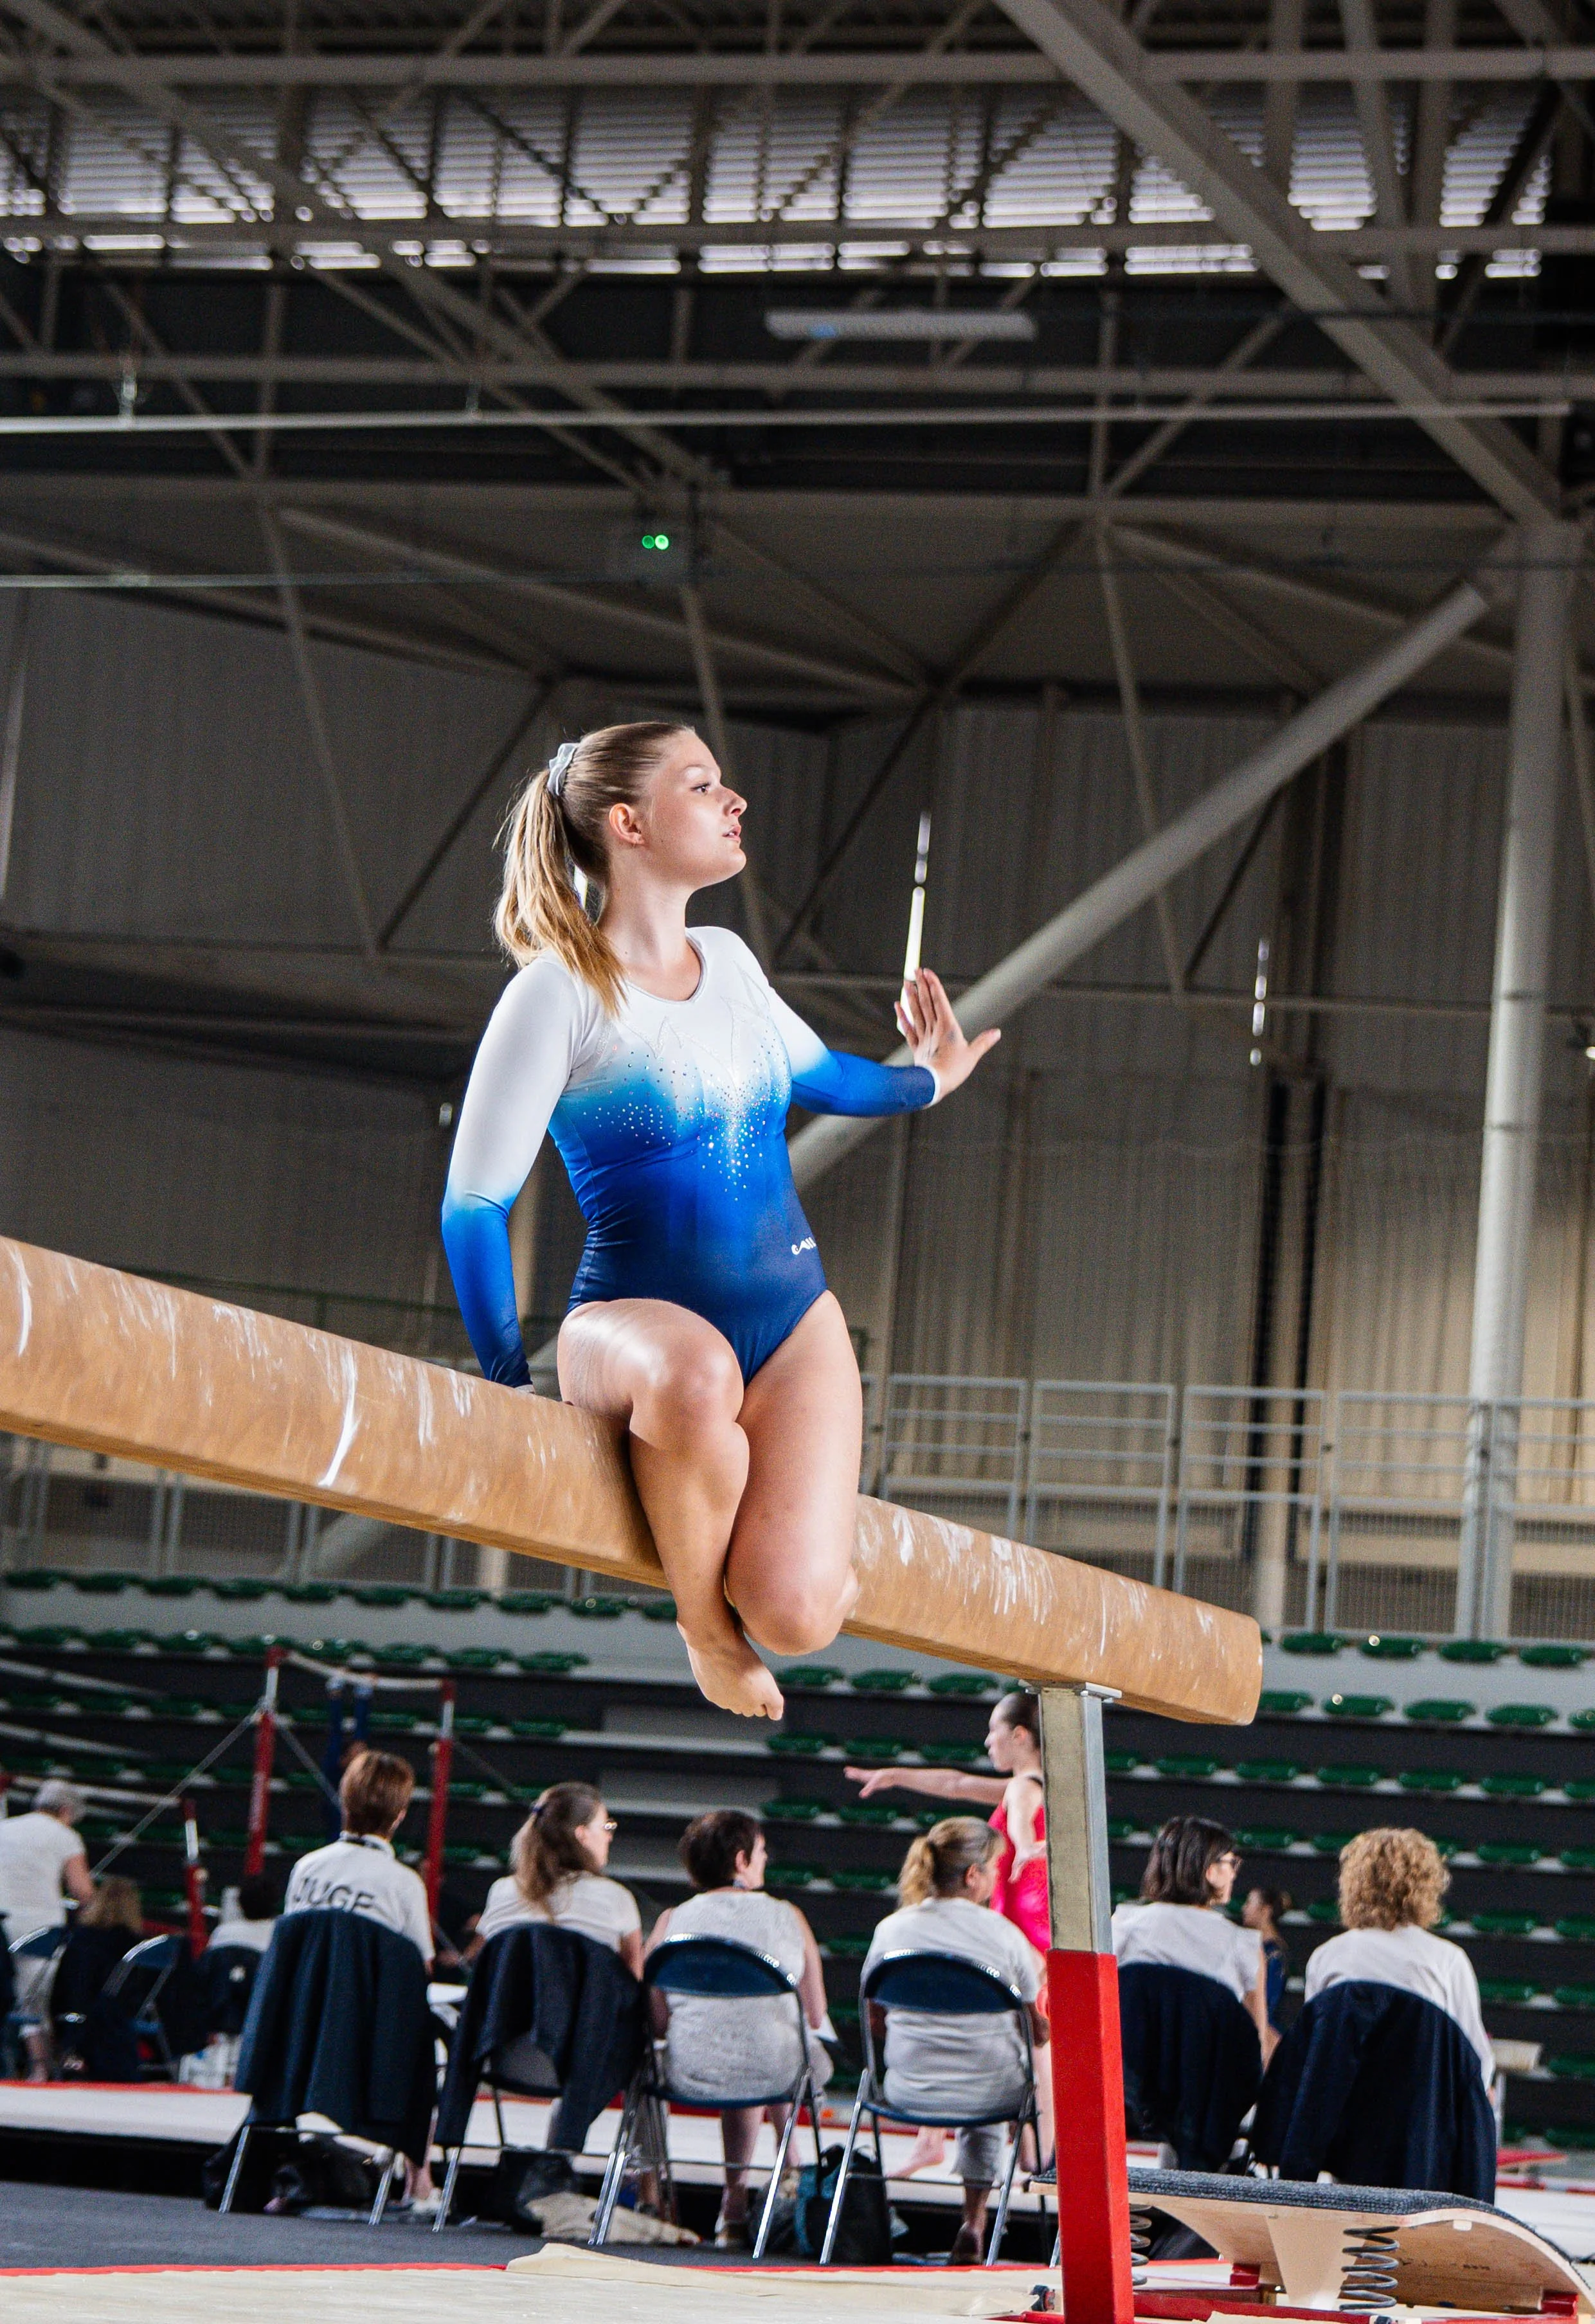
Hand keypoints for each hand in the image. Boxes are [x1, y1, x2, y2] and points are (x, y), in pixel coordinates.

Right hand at [844, 1766, 898, 1796]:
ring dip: (858, 1777)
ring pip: (863, 1778)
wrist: (892, 1776)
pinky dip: (865, 1784)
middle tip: (846, 1771)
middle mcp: (868, 1776)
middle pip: (859, 1774)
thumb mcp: (874, 1784)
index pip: (857, 1773)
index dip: (852, 1771)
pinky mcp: (877, 1784)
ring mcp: (873, 1780)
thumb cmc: (883, 1778)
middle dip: (853, 1773)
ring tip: (853, 1776)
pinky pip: (869, 1784)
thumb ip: (867, 1790)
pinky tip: (865, 1786)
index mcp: (866, 1775)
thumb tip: (861, 1795)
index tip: (845, 1769)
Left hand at [895, 968, 999, 1098]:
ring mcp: (923, 1037)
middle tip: (915, 970)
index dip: (933, 985)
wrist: (933, 1084)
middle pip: (926, 1003)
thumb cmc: (954, 1071)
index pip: (940, 1001)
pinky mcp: (916, 1047)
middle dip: (921, 985)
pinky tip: (898, 1006)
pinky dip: (903, 1017)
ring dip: (911, 997)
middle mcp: (934, 1029)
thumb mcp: (972, 1055)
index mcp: (948, 1027)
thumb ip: (983, 1042)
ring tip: (907, 983)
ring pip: (916, 1012)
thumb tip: (997, 1032)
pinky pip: (908, 1029)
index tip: (927, 972)